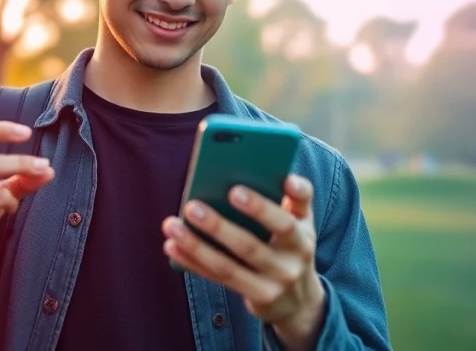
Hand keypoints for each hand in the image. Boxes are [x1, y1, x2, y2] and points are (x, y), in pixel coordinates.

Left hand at [162, 174, 324, 347]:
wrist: (300, 300)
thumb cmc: (293, 245)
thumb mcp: (304, 222)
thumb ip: (298, 197)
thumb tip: (286, 176)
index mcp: (301, 238)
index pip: (284, 222)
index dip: (262, 208)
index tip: (234, 190)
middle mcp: (288, 265)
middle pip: (249, 246)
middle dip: (218, 227)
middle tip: (191, 206)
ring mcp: (270, 286)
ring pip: (227, 267)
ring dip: (196, 247)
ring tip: (171, 225)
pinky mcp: (253, 299)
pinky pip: (217, 278)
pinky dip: (193, 262)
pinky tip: (172, 245)